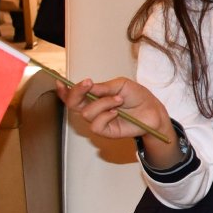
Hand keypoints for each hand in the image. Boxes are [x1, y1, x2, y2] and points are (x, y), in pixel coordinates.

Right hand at [55, 76, 170, 144]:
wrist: (152, 111)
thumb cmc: (137, 96)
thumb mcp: (121, 85)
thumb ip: (104, 87)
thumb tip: (88, 85)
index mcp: (94, 96)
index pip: (73, 95)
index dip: (64, 90)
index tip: (60, 81)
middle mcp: (93, 108)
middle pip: (72, 104)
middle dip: (76, 92)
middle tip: (88, 83)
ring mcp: (99, 120)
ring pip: (86, 113)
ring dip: (103, 103)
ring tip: (119, 100)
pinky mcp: (106, 131)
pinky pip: (96, 125)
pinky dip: (106, 115)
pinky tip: (116, 112)